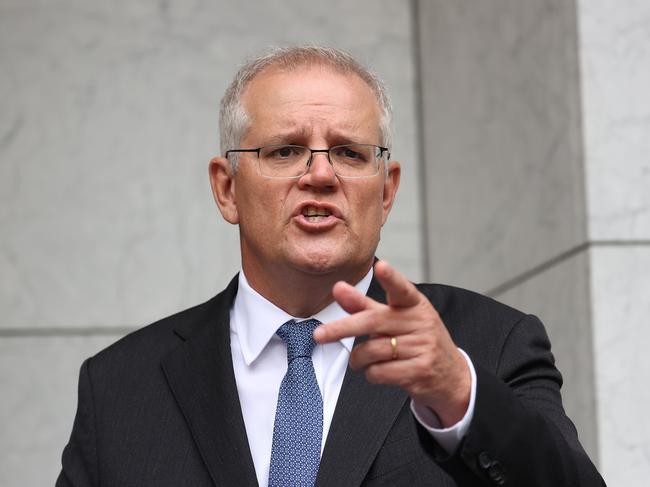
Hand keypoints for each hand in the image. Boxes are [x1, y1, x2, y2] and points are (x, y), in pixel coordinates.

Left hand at [314, 260, 470, 426]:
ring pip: (372, 351)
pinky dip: (371, 374)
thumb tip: (338, 288)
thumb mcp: (396, 318)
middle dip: (342, 328)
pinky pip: (380, 372)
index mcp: (414, 304)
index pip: (401, 288)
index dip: (391, 278)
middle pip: (373, 321)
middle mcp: (420, 322)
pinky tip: (378, 371)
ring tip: (361, 360)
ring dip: (358, 359)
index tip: (380, 266)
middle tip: (319, 335)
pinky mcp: (420, 370)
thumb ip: (365, 305)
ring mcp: (423, 346)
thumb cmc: (417, 339)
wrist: (451, 375)